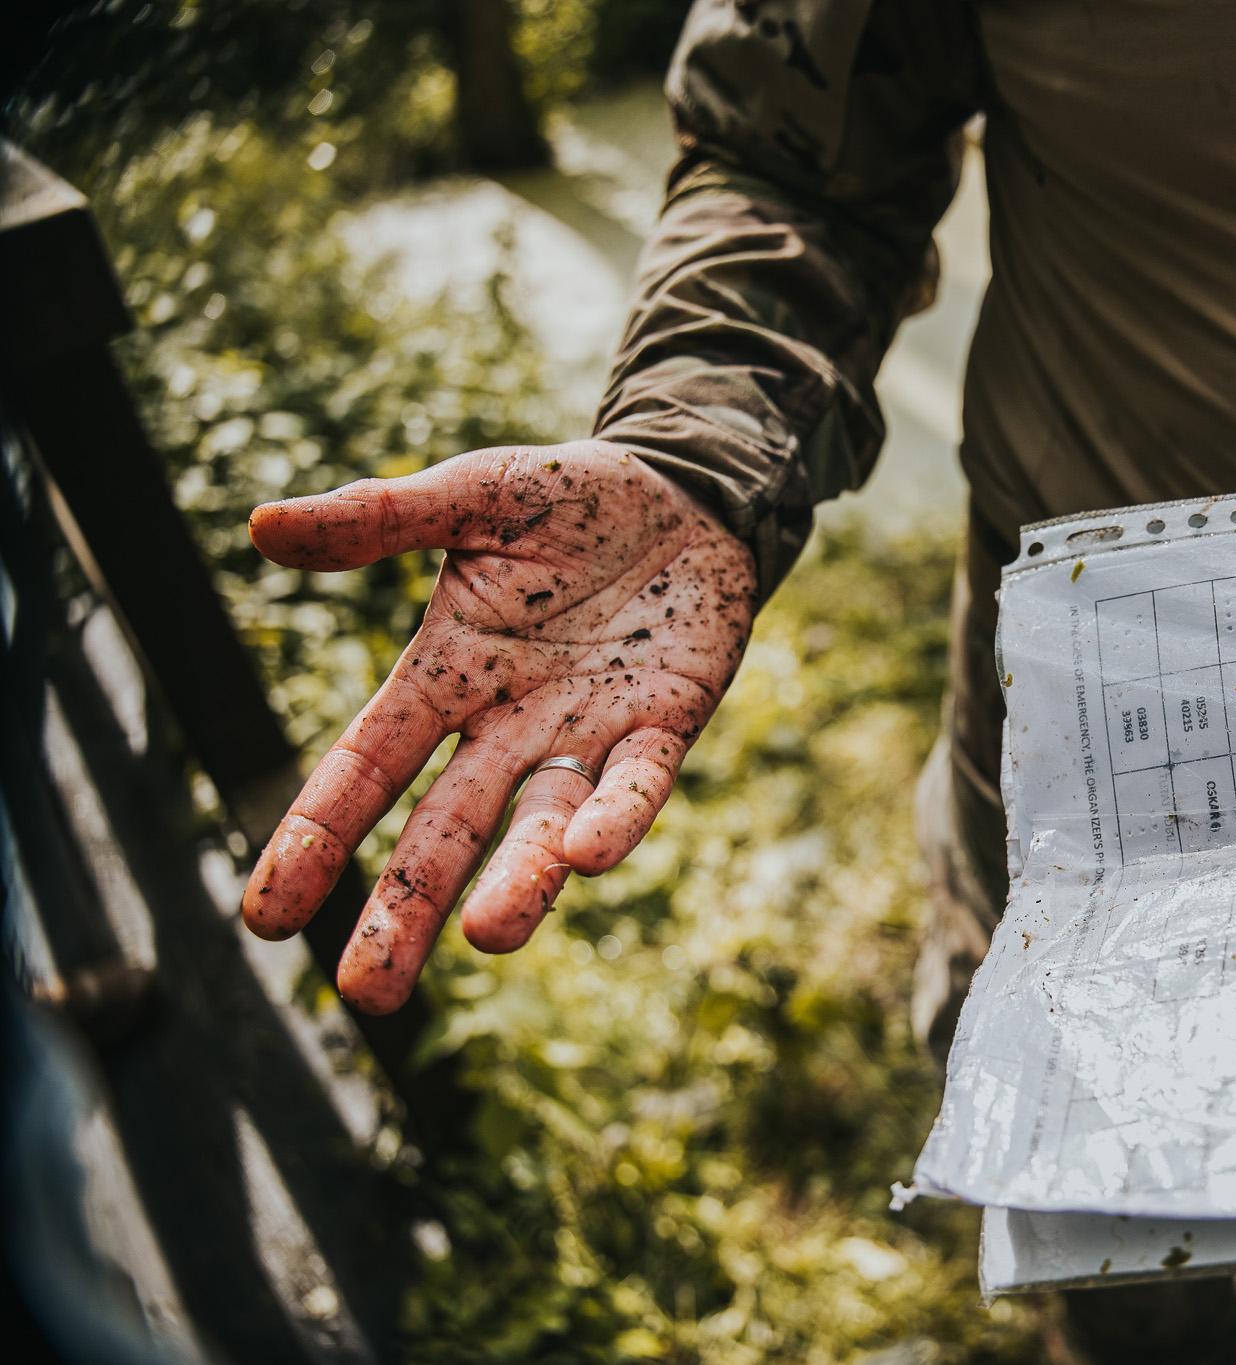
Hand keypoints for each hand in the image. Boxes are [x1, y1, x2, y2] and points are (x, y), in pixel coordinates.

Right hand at [240, 441, 755, 1011]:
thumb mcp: (471, 495)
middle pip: (445, 830)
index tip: (267, 917)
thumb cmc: (567, 499)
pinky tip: (589, 854)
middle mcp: (510, 723)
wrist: (684, 492)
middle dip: (407, 909)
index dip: (317, 836)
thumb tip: (261, 529)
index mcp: (446, 674)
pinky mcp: (666, 721)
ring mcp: (588, 731)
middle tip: (368, 994)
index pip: (368, 766)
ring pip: (542, 826)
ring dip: (520, 881)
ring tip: (488, 936)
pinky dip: (617, 815)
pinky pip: (638, 780)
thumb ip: (380, 518)